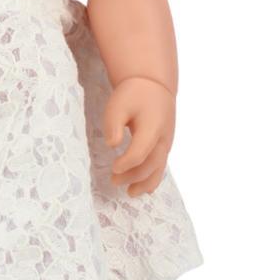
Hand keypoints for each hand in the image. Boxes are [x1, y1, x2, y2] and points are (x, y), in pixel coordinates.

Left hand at [102, 76, 175, 196]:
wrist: (154, 86)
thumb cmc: (133, 95)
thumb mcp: (118, 104)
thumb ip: (113, 124)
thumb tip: (112, 145)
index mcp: (152, 127)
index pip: (140, 153)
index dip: (126, 164)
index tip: (113, 168)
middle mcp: (163, 138)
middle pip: (150, 165)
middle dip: (133, 176)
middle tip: (113, 180)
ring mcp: (166, 143)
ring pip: (159, 169)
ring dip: (145, 183)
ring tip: (130, 193)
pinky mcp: (165, 145)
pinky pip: (161, 166)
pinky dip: (153, 179)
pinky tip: (144, 189)